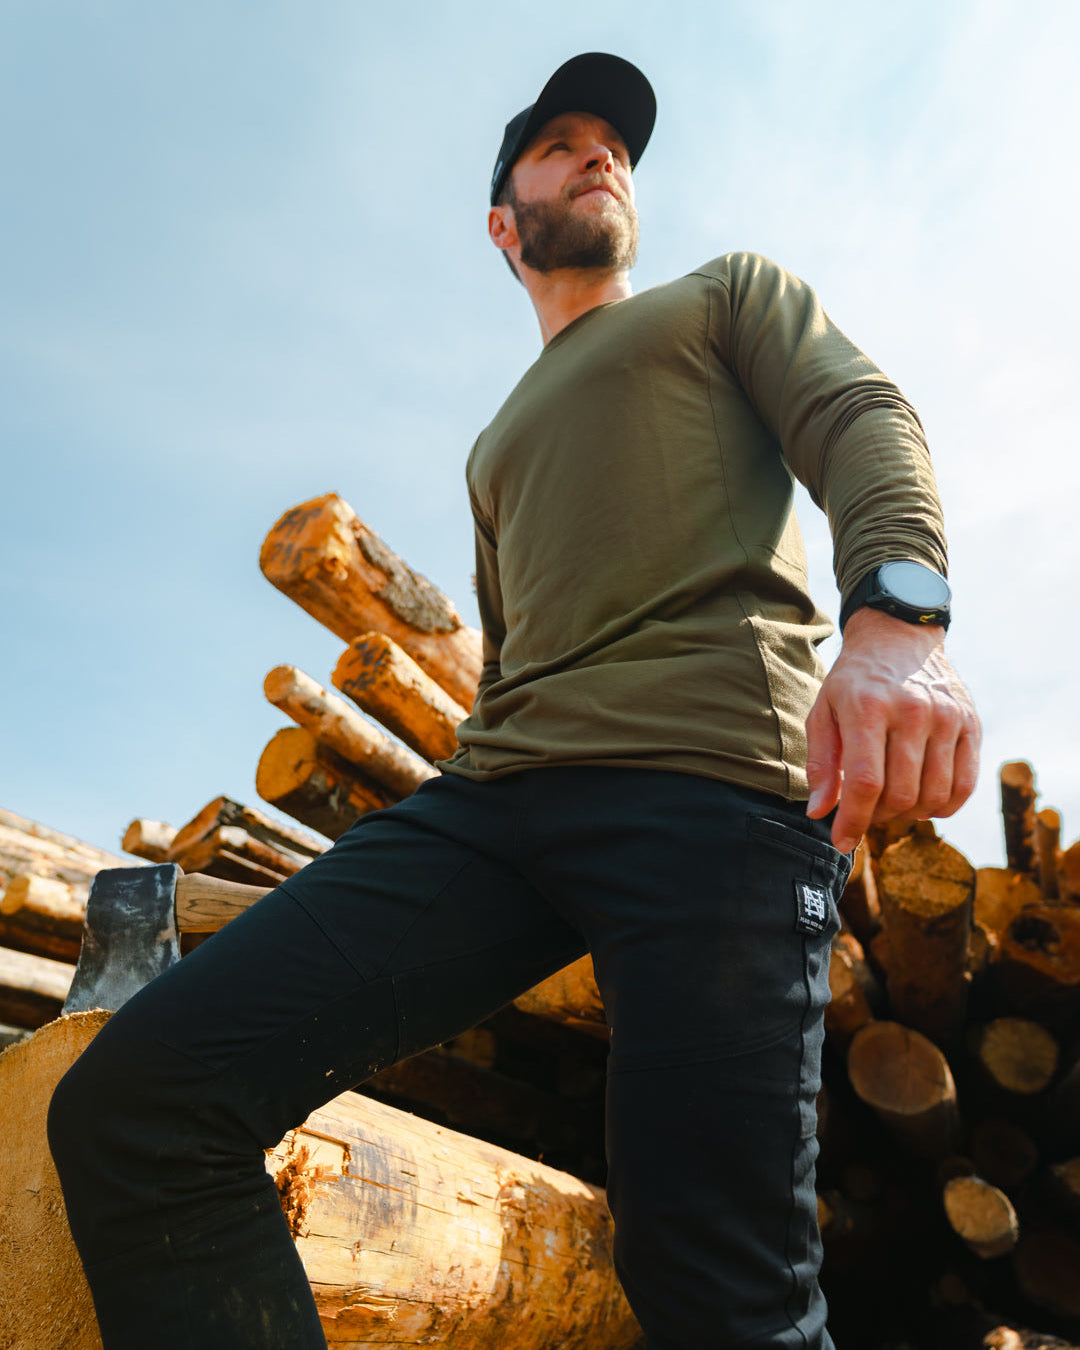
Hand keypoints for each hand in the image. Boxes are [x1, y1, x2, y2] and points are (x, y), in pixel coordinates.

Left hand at [804, 607, 980, 852]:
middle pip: (901, 794)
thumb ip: (821, 763)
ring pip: (934, 795)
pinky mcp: (971, 724)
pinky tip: (924, 800)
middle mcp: (912, 711)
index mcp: (868, 707)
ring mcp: (947, 717)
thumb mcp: (823, 711)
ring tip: (892, 803)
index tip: (842, 842)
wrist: (898, 637)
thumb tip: (819, 812)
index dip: (853, 821)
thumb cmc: (854, 681)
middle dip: (878, 817)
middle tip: (866, 810)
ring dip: (909, 814)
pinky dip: (944, 806)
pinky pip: (965, 785)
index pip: (865, 782)